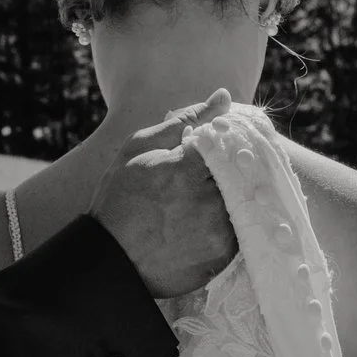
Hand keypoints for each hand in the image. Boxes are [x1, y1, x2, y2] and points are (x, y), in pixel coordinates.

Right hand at [89, 90, 237, 298]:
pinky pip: (242, 230)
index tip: (215, 147)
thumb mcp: (141, 148)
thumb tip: (224, 97)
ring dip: (233, 196)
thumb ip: (184, 120)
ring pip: (245, 201)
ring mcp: (218, 232)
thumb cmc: (121, 197)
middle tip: (206, 177)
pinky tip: (205, 222)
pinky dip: (231, 222)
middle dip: (230, 169)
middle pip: (241, 172)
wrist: (111, 259)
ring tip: (201, 201)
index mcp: (187, 169)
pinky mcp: (223, 256)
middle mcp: (208, 201)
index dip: (225, 143)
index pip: (231, 142)